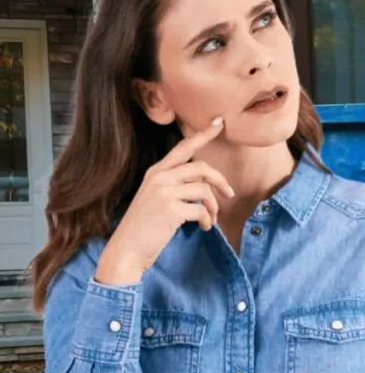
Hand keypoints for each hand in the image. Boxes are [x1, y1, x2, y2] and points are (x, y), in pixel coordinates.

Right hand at [95, 117, 234, 285]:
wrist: (126, 250)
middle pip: (202, 168)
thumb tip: (206, 187)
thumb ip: (175, 186)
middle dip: (221, 181)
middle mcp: (159, 177)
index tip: (219, 122)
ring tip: (211, 219)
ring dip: (214, 207)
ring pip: (204, 191)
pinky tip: (204, 228)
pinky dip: (208, 220)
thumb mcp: (156, 198)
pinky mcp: (171, 209)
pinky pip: (202, 210)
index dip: (203, 134)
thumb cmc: (145, 227)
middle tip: (230, 195)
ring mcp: (164, 192)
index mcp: (156, 172)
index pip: (183, 148)